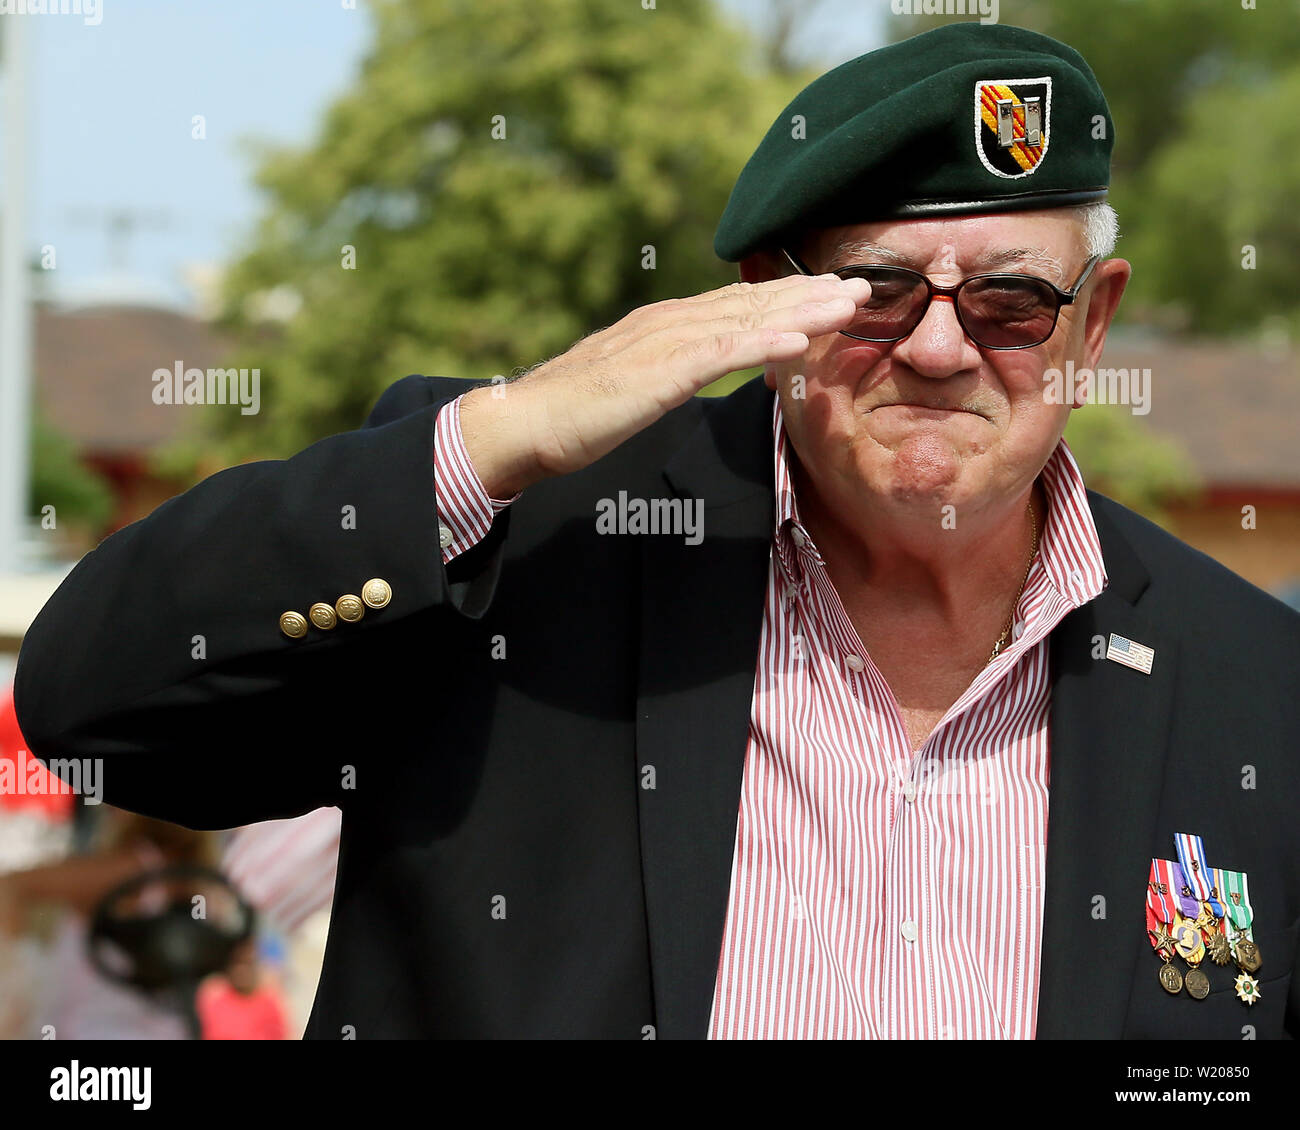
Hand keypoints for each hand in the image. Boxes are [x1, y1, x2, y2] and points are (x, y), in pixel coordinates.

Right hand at [457, 272, 869, 496]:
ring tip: (848, 304)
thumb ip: (672, 369)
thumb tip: (703, 366)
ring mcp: (662, 344)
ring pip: (743, 319)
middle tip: (863, 286)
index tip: (834, 294)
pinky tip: (797, 339)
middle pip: (751, 302)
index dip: (789, 296)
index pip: (738, 304)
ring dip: (800, 309)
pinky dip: (759, 342)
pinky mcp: (655, 373)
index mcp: (666, 325)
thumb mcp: (636, 383)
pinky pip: (717, 354)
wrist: (524, 422)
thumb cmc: (576, 412)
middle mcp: (669, 322)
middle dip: (810, 293)